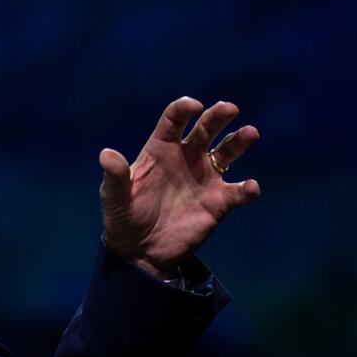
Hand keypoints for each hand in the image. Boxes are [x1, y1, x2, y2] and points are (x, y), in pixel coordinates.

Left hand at [99, 97, 260, 277]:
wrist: (140, 250)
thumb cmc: (124, 216)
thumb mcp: (113, 197)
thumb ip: (115, 175)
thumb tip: (106, 154)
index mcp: (160, 149)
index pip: (173, 120)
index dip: (183, 109)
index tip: (193, 106)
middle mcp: (186, 157)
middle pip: (206, 129)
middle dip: (217, 116)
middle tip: (229, 108)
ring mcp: (205, 178)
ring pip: (227, 152)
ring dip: (240, 141)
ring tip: (250, 133)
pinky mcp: (218, 202)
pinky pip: (238, 192)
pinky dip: (247, 189)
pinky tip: (250, 188)